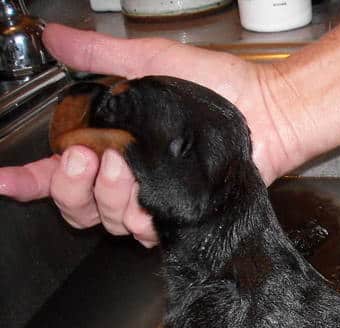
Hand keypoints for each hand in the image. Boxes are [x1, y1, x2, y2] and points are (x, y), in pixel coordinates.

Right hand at [0, 24, 296, 245]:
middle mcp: (128, 178)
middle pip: (77, 205)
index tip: (4, 180)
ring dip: (107, 194)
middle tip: (85, 156)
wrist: (265, 108)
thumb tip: (55, 37)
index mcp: (112, 144)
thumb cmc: (216, 87)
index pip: (59, 169)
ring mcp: (154, 200)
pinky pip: (148, 231)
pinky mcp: (180, 215)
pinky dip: (140, 215)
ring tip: (121, 164)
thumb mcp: (149, 62)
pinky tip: (144, 191)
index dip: (29, 179)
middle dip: (70, 186)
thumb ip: (99, 56)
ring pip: (109, 219)